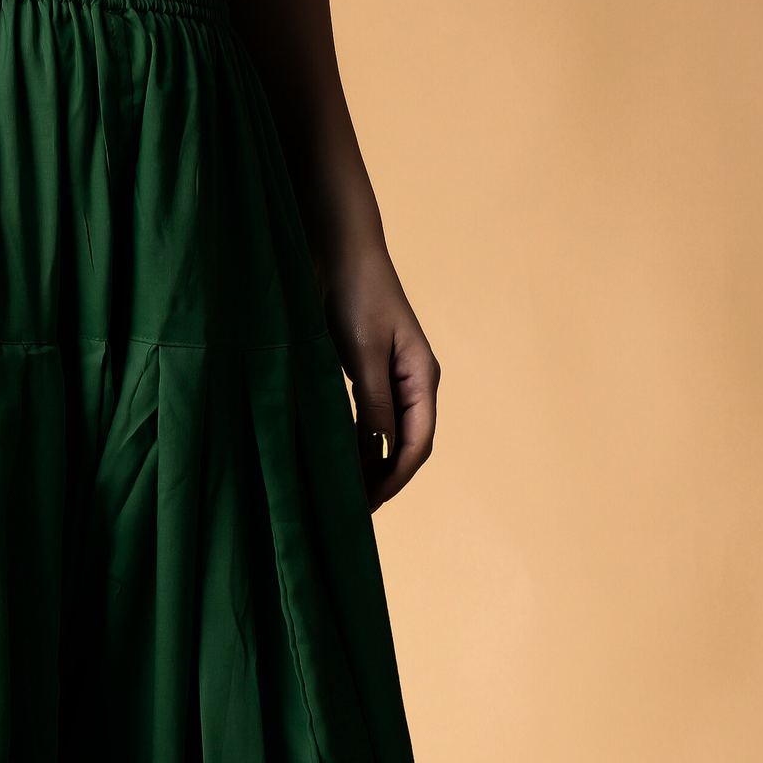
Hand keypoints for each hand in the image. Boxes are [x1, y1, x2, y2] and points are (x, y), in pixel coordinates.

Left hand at [320, 241, 439, 511]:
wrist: (342, 252)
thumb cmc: (356, 293)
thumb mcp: (363, 351)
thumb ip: (373, 400)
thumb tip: (379, 448)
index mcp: (423, 377)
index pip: (418, 442)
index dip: (396, 477)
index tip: (370, 503)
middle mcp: (415, 383)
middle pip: (408, 446)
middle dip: (385, 479)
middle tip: (354, 510)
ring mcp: (395, 380)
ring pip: (390, 437)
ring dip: (372, 466)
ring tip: (347, 495)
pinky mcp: (373, 375)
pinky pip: (373, 421)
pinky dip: (359, 445)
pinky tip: (340, 461)